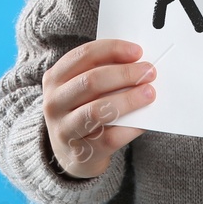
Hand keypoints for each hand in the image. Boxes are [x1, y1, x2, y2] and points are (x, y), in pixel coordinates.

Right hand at [42, 38, 154, 179]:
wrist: (71, 154)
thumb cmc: (82, 112)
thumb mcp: (81, 90)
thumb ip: (102, 74)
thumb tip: (137, 64)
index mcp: (54, 79)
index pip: (83, 55)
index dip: (112, 49)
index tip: (137, 51)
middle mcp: (53, 103)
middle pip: (91, 81)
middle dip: (125, 74)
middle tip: (149, 72)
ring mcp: (64, 129)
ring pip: (98, 110)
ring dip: (128, 99)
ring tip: (149, 93)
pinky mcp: (80, 152)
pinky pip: (110, 137)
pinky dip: (131, 128)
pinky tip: (143, 122)